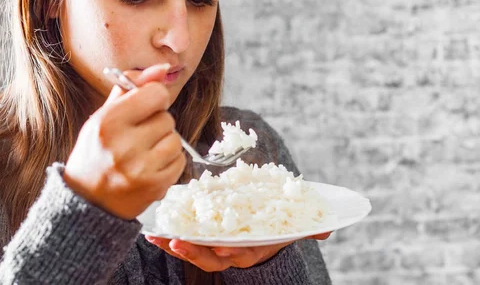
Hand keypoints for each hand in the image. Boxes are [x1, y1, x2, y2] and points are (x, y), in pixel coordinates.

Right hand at [63, 64, 186, 219]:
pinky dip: (169, 163)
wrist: (88, 201)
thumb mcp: (104, 115)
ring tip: (143, 154)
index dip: (154, 99)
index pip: (156, 94)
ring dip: (165, 144)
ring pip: (176, 140)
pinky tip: (150, 168)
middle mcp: (123, 146)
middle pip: (167, 118)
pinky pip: (180, 161)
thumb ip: (132, 88)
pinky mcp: (155, 186)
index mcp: (108, 122)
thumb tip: (162, 68)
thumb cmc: (97, 152)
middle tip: (137, 138)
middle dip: (156, 125)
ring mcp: (141, 169)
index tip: (144, 108)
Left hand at [144, 232, 331, 271]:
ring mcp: (214, 246)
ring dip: (174, 244)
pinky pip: (183, 238)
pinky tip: (152, 230)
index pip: (240, 253)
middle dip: (194, 251)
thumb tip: (326, 230)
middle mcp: (230, 252)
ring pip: (193, 250)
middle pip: (211, 256)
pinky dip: (167, 236)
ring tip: (156, 236)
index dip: (230, 251)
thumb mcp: (292, 225)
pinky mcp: (200, 236)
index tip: (220, 247)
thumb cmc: (274, 224)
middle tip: (178, 242)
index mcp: (252, 248)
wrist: (259, 226)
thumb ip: (308, 228)